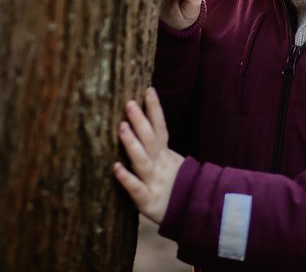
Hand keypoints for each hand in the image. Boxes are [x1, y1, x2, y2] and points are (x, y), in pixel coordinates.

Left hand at [113, 87, 183, 223]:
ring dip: (132, 143)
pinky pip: (136, 188)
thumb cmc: (174, 188)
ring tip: (122, 127)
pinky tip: (115, 167)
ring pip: (143, 160)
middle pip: (151, 140)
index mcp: (165, 155)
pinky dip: (127, 178)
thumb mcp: (169, 165)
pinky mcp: (148, 201)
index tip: (148, 89)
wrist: (190, 215)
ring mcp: (155, 182)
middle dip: (140, 120)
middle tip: (129, 103)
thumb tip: (145, 123)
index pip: (161, 128)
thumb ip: (157, 148)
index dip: (155, 109)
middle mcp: (160, 165)